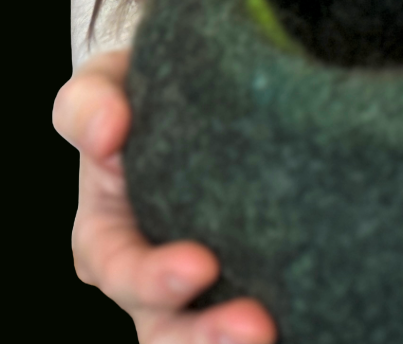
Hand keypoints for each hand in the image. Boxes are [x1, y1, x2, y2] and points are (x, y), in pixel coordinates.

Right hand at [52, 49, 277, 343]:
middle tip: (255, 325)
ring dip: (235, 343)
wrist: (202, 88)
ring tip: (274, 332)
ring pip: (208, 339)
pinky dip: (286, 327)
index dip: (154, 277)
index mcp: (107, 234)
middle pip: (165, 330)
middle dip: (203, 337)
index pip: (118, 270)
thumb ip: (90, 103)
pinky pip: (262, 319)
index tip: (202, 265)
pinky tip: (312, 322)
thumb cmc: (139, 92)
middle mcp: (150, 275)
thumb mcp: (106, 83)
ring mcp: (201, 289)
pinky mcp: (249, 283)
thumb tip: (106, 132)